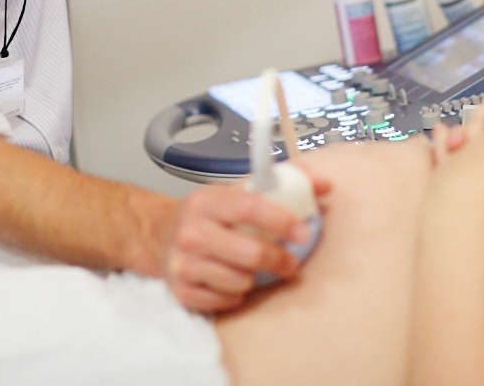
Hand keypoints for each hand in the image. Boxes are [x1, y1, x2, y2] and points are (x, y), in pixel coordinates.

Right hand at [161, 167, 327, 312]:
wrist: (159, 234)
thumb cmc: (207, 214)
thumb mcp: (235, 191)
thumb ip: (281, 182)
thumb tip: (324, 184)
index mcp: (206, 201)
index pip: (249, 207)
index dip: (281, 220)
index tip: (303, 231)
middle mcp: (191, 232)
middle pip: (250, 253)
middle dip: (278, 260)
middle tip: (290, 262)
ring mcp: (183, 264)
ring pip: (240, 282)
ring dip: (253, 278)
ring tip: (248, 267)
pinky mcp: (181, 292)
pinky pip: (226, 302)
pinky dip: (235, 295)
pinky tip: (230, 280)